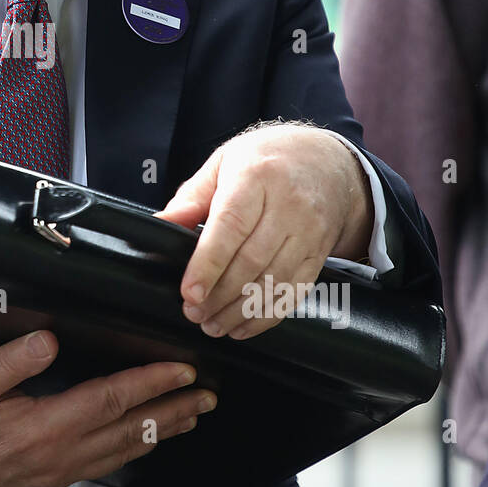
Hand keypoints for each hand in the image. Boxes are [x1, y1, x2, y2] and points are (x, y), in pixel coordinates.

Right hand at [0, 330, 216, 486]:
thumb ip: (12, 360)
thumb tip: (49, 338)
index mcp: (44, 428)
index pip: (112, 400)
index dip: (151, 382)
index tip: (183, 368)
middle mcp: (60, 456)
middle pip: (130, 430)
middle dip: (173, 411)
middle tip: (208, 397)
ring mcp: (57, 473)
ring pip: (123, 452)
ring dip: (160, 432)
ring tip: (190, 417)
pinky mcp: (49, 480)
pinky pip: (105, 464)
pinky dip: (134, 449)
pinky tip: (142, 441)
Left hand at [157, 123, 372, 340]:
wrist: (327, 162)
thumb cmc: (266, 160)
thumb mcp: (224, 163)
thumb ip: (191, 197)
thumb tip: (160, 224)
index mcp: (257, 176)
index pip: (231, 226)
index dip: (208, 263)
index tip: (189, 292)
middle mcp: (289, 204)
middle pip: (251, 260)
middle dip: (219, 294)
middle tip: (194, 313)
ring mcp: (309, 230)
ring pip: (273, 281)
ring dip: (240, 311)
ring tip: (213, 325)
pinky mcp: (321, 253)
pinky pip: (294, 291)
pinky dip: (267, 315)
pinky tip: (244, 326)